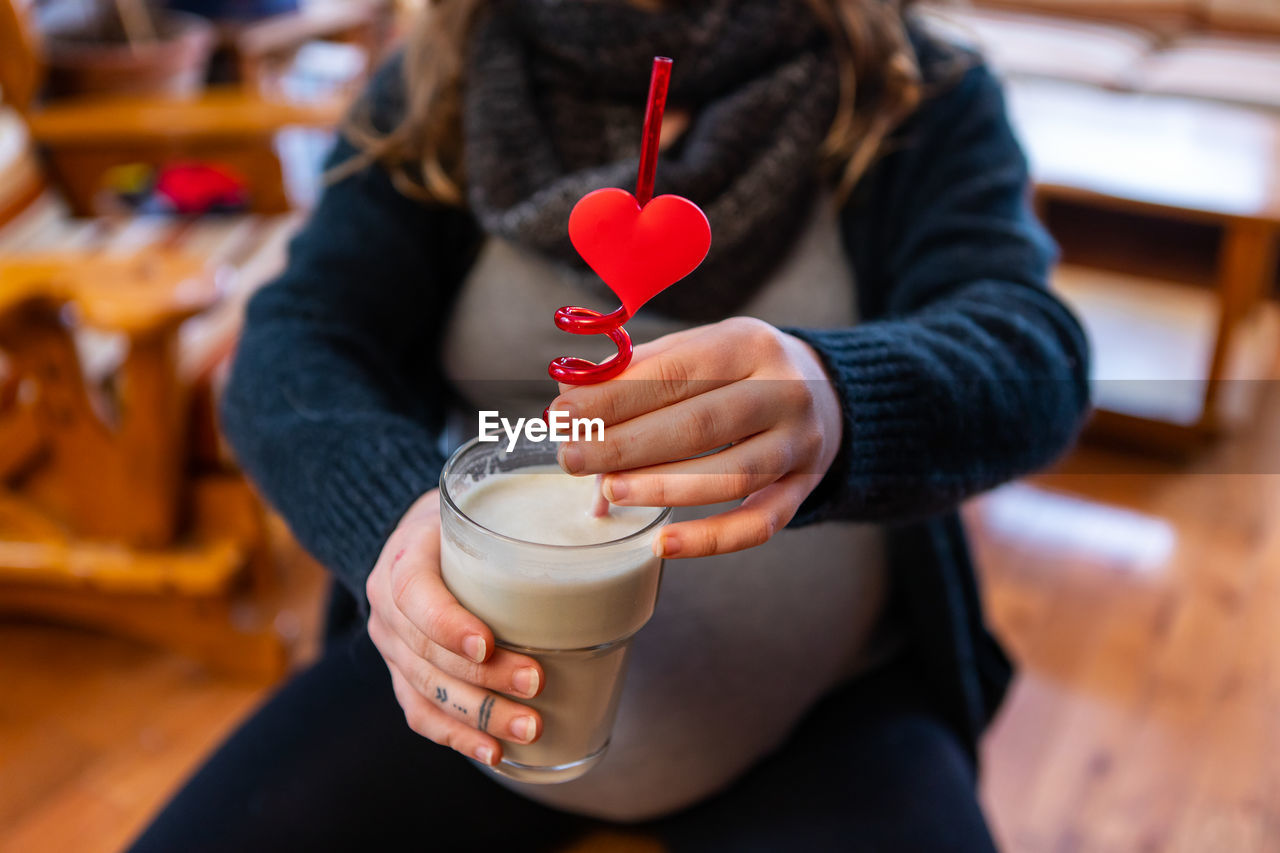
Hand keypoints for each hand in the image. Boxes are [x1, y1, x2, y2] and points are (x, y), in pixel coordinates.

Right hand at [365, 490, 543, 764]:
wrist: (423, 538)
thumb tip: (599, 519)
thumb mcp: (483, 505)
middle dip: (483, 677)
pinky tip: (494, 751)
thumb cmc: (468, 523)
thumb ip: (519, 516)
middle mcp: (387, 605)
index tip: (487, 644)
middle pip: (426, 651)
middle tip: (536, 683)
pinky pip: (420, 713)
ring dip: (479, 715)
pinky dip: (458, 735)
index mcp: (404, 556)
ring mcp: (391, 645)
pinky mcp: (402, 674)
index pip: (413, 593)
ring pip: (426, 690)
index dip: (446, 624)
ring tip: (530, 726)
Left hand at [551, 317, 842, 558]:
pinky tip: (662, 544)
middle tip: (572, 459)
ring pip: (731, 475)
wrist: (824, 393)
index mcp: (750, 343)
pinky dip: (710, 540)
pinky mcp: (803, 490)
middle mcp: (784, 392)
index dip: (615, 398)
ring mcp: (799, 445)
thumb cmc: (736, 371)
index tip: (564, 416)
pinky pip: (758, 524)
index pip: (675, 373)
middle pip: (700, 424)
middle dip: (627, 444)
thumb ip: (638, 372)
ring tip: (609, 491)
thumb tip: (571, 403)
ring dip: (663, 487)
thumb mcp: (698, 350)